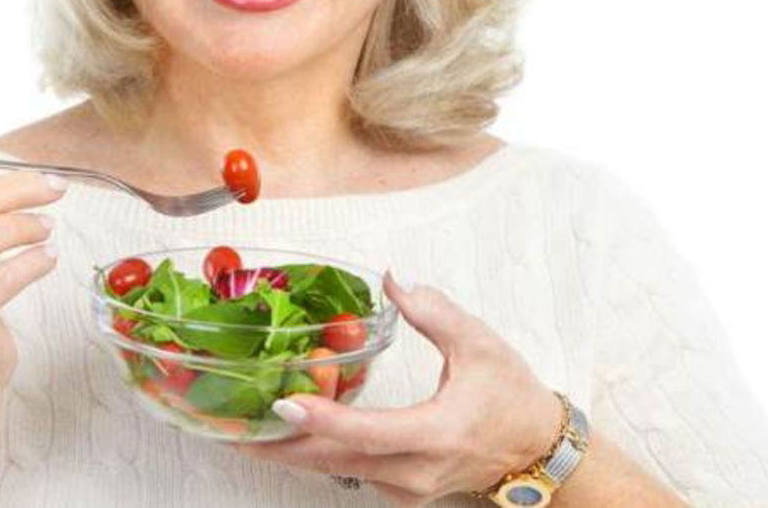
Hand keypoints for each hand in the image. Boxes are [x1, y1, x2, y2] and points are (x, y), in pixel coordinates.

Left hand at [234, 273, 565, 506]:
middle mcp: (416, 470)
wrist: (536, 448)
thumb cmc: (511, 397)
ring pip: (335, 471)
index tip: (284, 403)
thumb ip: (435, 312)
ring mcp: (407, 487)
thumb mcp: (480, 344)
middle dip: (279, 445)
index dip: (323, 419)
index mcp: (437, 433)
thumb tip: (393, 281)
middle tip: (230, 425)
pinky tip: (291, 431)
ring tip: (242, 427)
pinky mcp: (401, 489)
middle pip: (335, 461)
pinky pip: (347, 472)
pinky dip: (315, 452)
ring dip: (290, 450)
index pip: (368, 432)